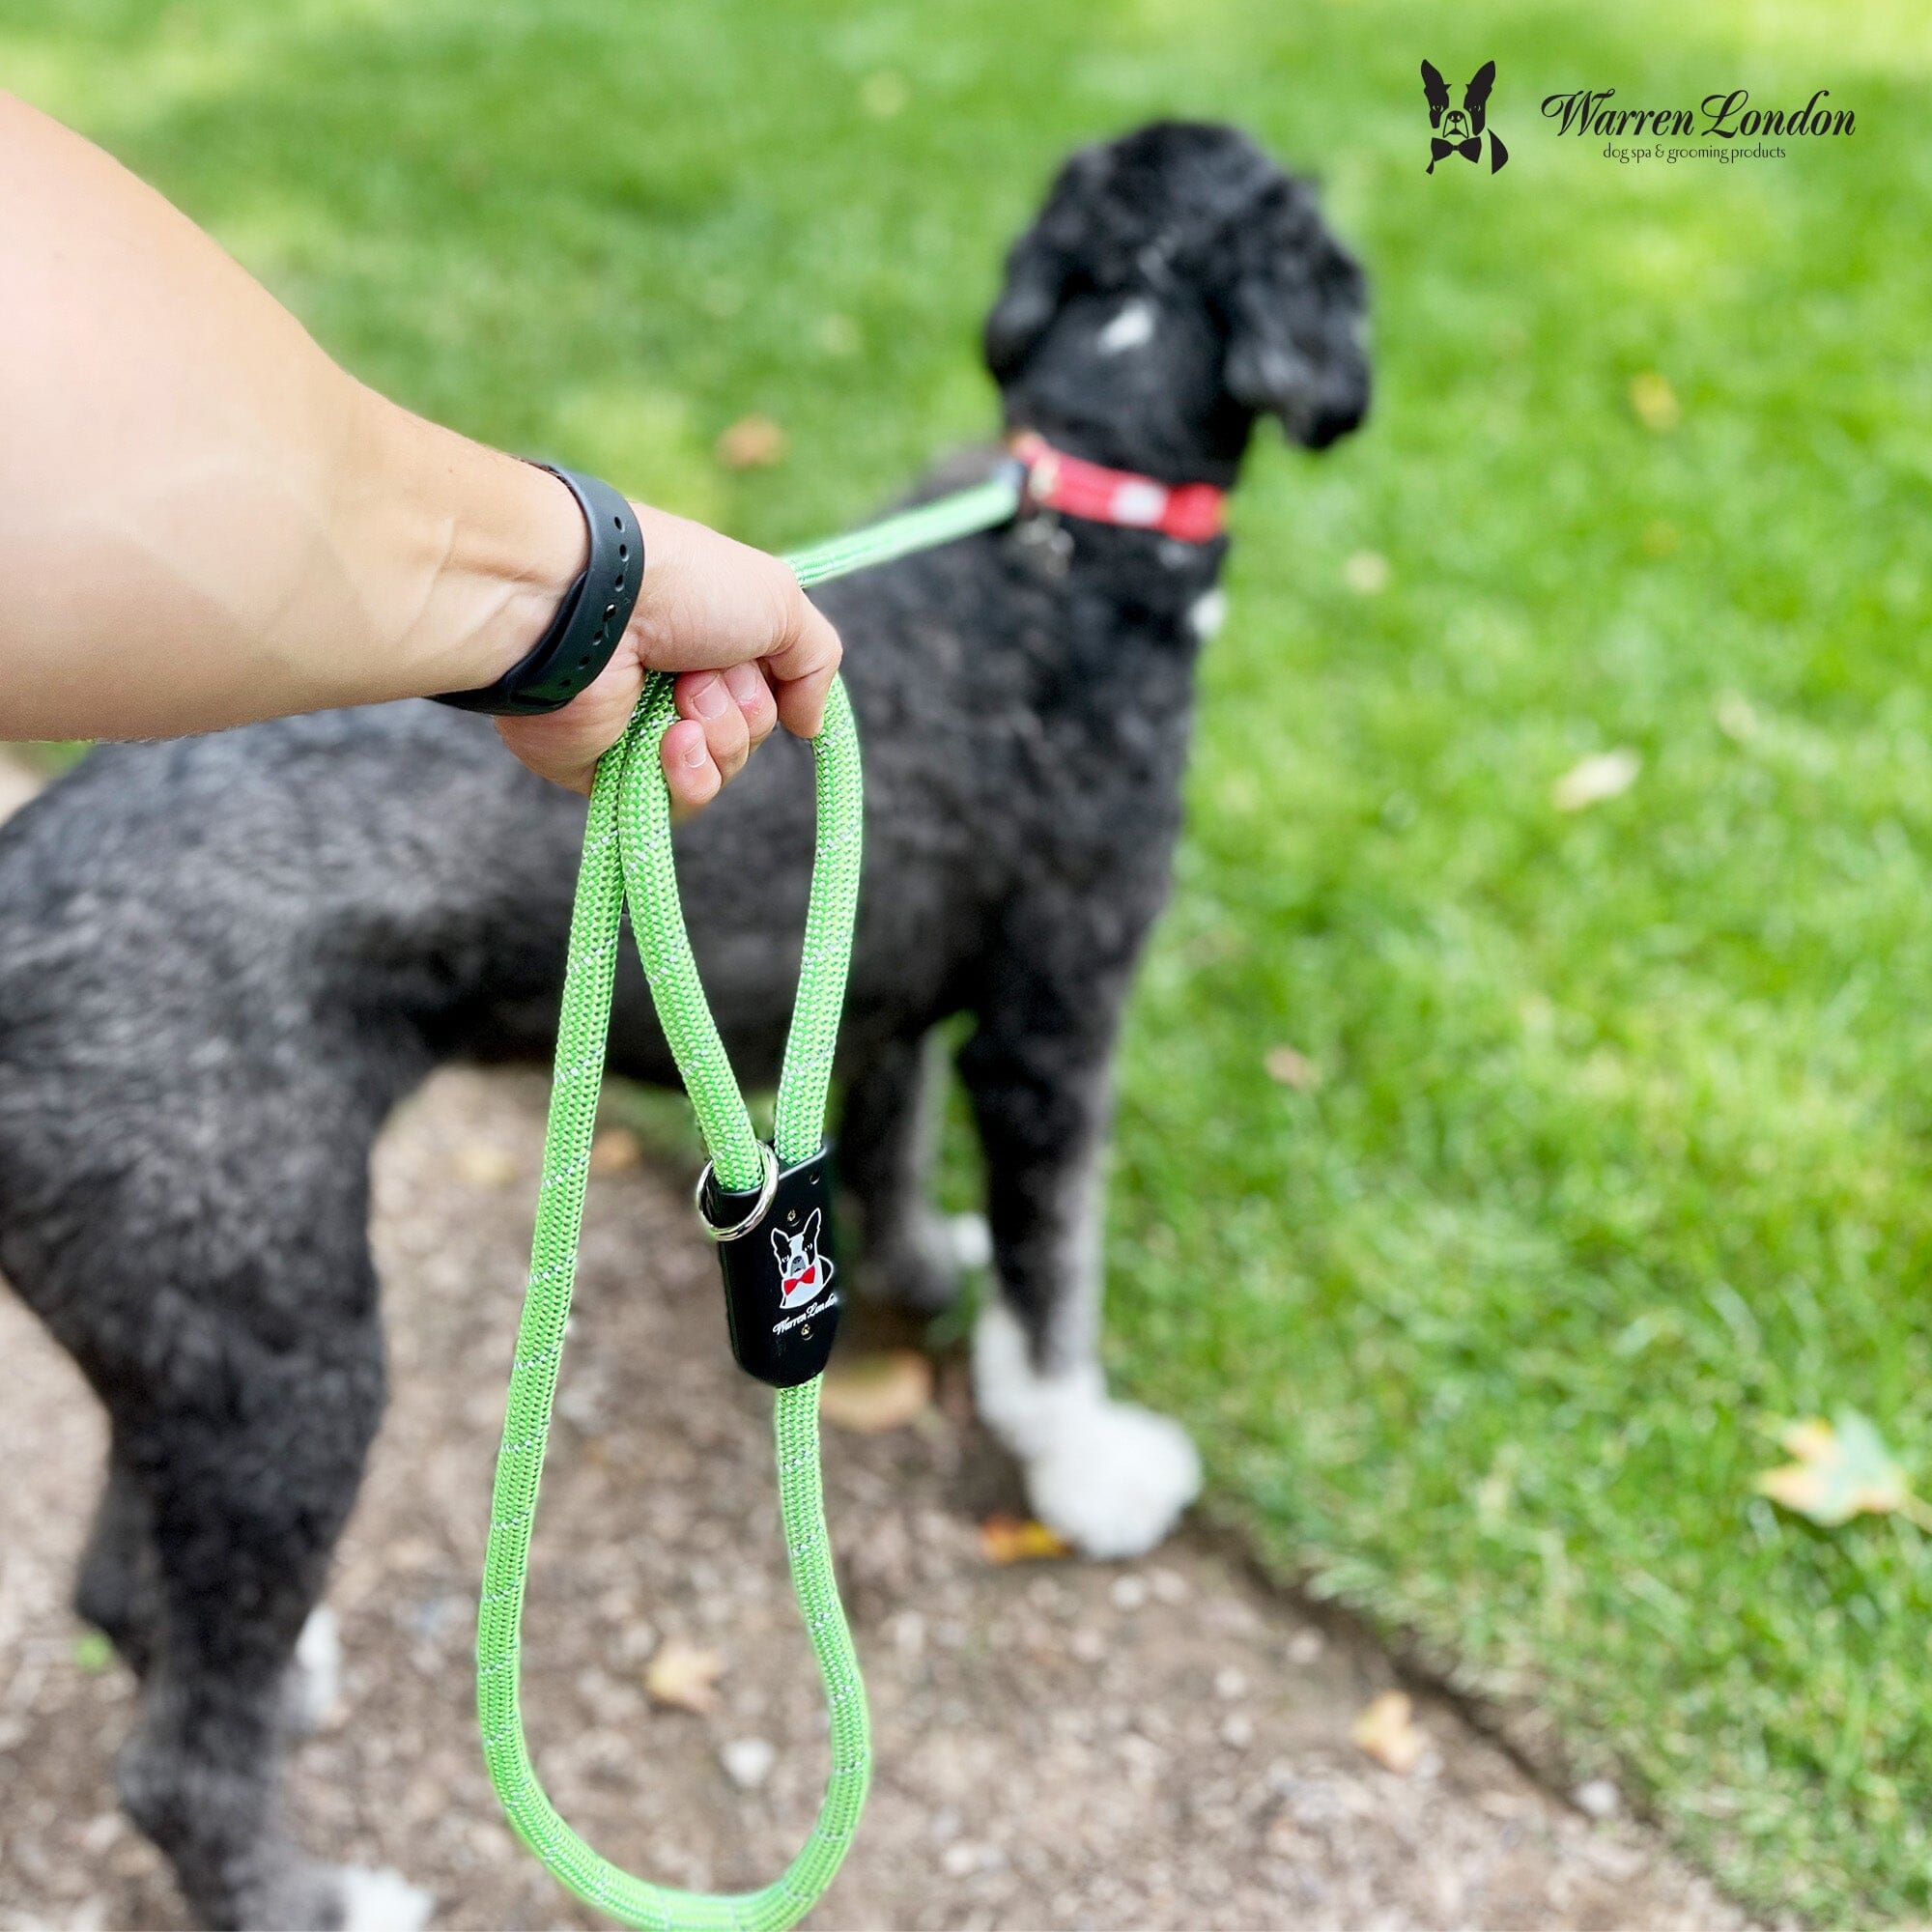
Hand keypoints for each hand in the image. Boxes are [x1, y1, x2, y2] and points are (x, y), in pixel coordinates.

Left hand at [495, 506, 841, 807]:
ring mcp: (640, 730)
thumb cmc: (682, 588)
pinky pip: (680, 803)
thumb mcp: (779, 600)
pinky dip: (689, 776)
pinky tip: (670, 742)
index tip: (761, 660)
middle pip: (748, 734)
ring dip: (718, 738)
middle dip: (741, 708)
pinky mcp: (611, 773)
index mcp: (707, 638)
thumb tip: (810, 725)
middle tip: (700, 672)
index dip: (772, 685)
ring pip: (721, 770)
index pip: (767, 690)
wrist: (587, 610)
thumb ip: (815, 661)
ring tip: (680, 700)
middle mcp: (673, 683)